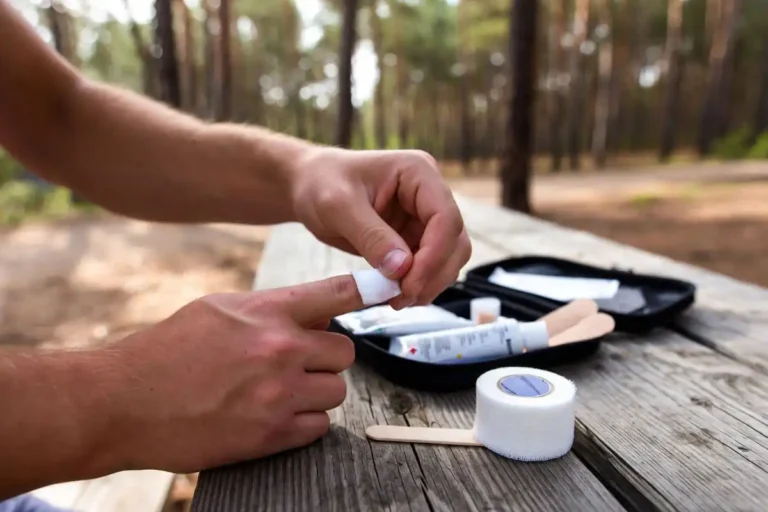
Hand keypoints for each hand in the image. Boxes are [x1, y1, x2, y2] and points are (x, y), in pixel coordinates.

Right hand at [96, 274, 360, 473]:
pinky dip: (305, 422)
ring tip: (283, 391)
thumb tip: (315, 314)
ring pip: (336, 391)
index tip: (387, 288)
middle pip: (345, 351)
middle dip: (327, 358)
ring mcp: (278, 393)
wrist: (123, 402)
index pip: (338, 293)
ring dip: (317, 392)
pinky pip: (319, 427)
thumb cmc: (167, 352)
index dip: (370, 289)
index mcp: (266, 311)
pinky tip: (277, 415)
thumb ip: (270, 308)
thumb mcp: (218, 309)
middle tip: (302, 363)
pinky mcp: (271, 434)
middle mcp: (279, 348)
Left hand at [291, 148, 471, 308]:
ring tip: (396, 300)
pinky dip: (418, 284)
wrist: (309, 185)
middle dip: (433, 274)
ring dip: (429, 283)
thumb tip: (402, 269)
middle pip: (454, 242)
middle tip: (401, 299)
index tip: (409, 284)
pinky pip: (429, 267)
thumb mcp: (338, 206)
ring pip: (448, 258)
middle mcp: (430, 193)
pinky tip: (394, 295)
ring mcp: (425, 216)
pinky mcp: (415, 237)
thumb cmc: (321, 183)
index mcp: (419, 172)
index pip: (446, 218)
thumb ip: (370, 235)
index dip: (434, 255)